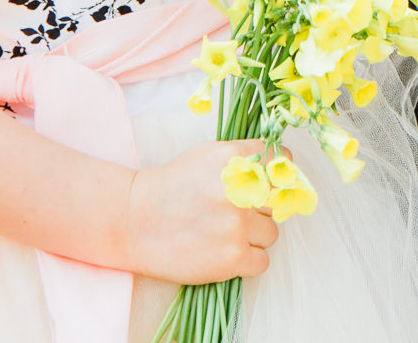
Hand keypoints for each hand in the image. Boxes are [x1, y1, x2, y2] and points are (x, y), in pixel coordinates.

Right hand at [121, 139, 278, 283]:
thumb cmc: (173, 187)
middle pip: (276, 201)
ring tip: (222, 232)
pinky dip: (246, 260)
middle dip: (258, 208)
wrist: (135, 221)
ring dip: (252, 236)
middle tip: (229, 211)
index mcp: (235, 158)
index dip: (274, 175)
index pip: (282, 161)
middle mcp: (240, 189)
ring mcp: (237, 224)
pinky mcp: (232, 257)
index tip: (263, 184)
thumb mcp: (208, 157)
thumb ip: (245, 159)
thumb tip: (282, 170)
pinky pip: (262, 261)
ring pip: (271, 233)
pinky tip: (223, 251)